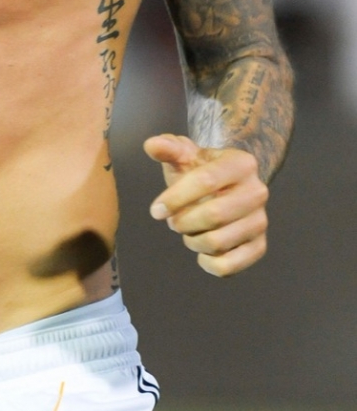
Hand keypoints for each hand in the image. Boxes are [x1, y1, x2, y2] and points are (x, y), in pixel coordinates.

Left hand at [144, 134, 268, 276]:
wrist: (226, 187)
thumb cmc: (200, 170)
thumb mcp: (185, 154)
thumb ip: (168, 148)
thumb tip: (151, 145)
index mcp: (242, 163)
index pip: (205, 181)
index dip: (175, 198)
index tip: (156, 210)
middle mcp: (257, 191)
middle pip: (214, 215)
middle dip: (183, 222)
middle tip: (173, 221)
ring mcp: (260, 221)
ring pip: (218, 242)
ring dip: (192, 241)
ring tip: (188, 231)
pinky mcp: (259, 246)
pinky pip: (228, 266)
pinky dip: (206, 262)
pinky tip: (201, 250)